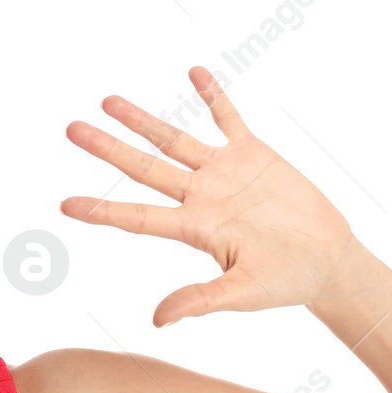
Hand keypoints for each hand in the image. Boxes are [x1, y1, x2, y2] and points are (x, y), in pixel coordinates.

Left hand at [60, 66, 357, 326]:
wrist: (326, 261)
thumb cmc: (284, 283)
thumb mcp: (240, 294)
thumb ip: (200, 301)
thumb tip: (158, 321)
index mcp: (193, 228)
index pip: (137, 217)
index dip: (102, 210)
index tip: (65, 205)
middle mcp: (200, 197)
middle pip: (143, 168)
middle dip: (107, 149)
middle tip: (71, 129)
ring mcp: (223, 172)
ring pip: (173, 140)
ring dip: (142, 121)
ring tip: (107, 101)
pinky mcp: (253, 154)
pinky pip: (228, 118)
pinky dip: (213, 96)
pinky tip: (193, 71)